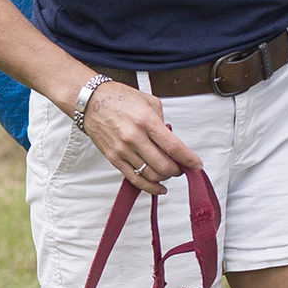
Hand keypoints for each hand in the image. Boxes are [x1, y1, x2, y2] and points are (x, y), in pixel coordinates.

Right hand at [79, 80, 201, 194]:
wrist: (91, 103)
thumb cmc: (119, 99)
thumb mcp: (149, 102)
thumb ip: (162, 121)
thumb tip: (170, 139)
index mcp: (146, 121)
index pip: (173, 146)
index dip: (188, 159)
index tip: (196, 165)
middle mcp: (134, 138)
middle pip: (163, 165)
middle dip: (177, 170)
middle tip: (182, 168)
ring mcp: (123, 151)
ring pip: (150, 175)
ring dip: (164, 178)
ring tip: (169, 173)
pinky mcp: (114, 159)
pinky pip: (134, 179)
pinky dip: (149, 187)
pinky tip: (159, 188)